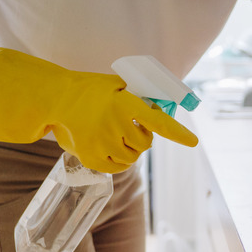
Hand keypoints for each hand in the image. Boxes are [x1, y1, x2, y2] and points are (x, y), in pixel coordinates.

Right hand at [0, 43, 197, 172]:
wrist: (58, 98)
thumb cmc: (93, 90)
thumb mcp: (119, 84)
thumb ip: (142, 95)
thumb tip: (165, 107)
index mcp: (124, 102)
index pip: (157, 121)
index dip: (177, 132)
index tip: (193, 142)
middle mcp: (114, 123)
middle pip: (145, 143)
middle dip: (142, 136)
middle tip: (128, 125)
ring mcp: (101, 142)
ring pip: (133, 157)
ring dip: (130, 149)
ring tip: (116, 134)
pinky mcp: (90, 157)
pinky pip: (118, 167)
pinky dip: (120, 161)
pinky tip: (111, 147)